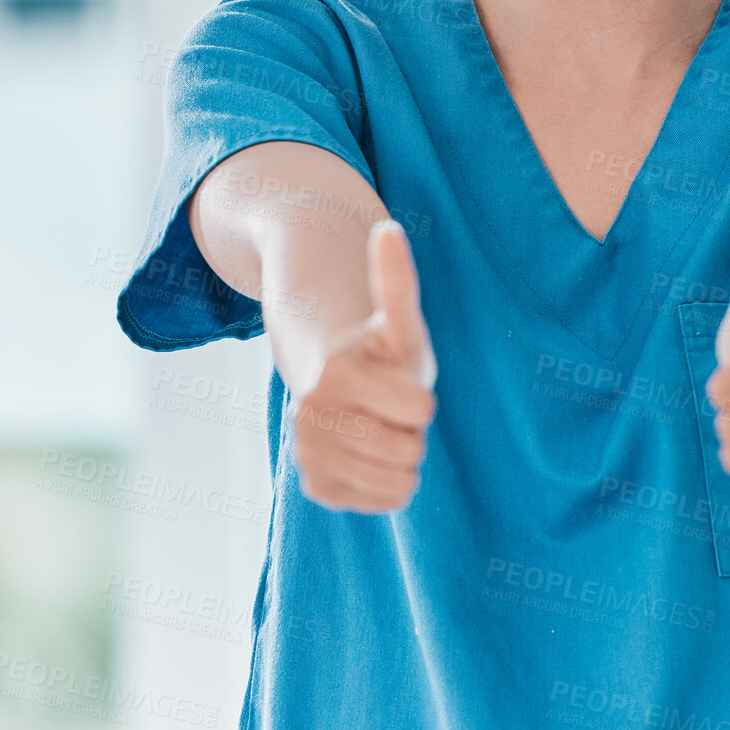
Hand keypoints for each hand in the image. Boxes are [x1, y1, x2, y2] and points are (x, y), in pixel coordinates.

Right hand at [287, 219, 438, 512]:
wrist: (336, 379)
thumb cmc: (378, 345)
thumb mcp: (396, 313)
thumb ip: (395, 276)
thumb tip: (389, 229)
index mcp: (334, 374)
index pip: (420, 409)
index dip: (420, 396)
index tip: (398, 381)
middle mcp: (310, 417)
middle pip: (410, 448)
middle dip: (411, 427)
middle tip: (390, 407)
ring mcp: (309, 455)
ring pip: (400, 479)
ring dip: (402, 455)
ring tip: (381, 427)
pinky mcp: (316, 487)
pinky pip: (384, 501)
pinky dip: (389, 482)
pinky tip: (372, 454)